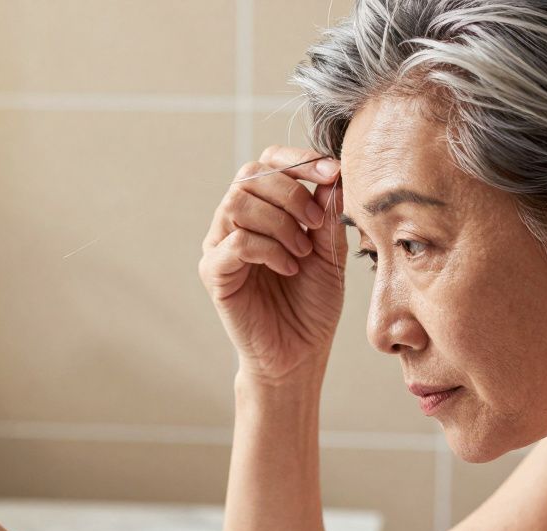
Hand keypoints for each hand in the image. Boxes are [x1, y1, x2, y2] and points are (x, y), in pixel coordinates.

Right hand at [199, 145, 346, 383]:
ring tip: (302, 252)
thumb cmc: (312, 305)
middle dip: (291, 192)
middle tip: (316, 223)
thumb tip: (331, 174)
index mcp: (262, 211)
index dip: (297, 160)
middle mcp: (235, 223)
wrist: (300, 354)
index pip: (266, 163)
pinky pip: (235, 242)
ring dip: (280, 223)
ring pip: (237, 204)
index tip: (331, 172)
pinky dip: (269, 249)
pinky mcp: (214, 273)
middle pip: (250, 176)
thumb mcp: (330, 254)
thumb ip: (327, 215)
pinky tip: (289, 267)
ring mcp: (220, 246)